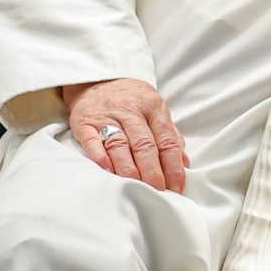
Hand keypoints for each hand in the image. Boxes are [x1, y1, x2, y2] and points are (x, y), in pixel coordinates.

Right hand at [63, 79, 189, 192]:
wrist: (98, 79)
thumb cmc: (132, 100)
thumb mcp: (155, 110)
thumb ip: (170, 135)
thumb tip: (184, 162)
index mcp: (154, 109)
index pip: (167, 139)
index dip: (173, 164)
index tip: (177, 186)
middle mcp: (132, 112)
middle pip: (144, 143)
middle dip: (152, 169)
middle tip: (158, 190)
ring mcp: (107, 116)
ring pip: (119, 143)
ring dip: (128, 166)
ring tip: (135, 185)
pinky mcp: (85, 122)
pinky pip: (91, 140)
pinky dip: (99, 155)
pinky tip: (107, 169)